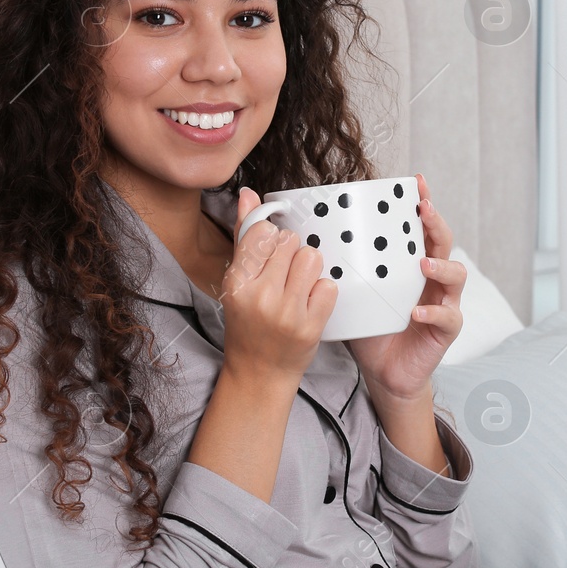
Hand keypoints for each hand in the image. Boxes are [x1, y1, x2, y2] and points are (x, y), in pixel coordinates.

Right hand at [219, 187, 339, 387]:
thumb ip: (244, 236)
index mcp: (237, 281)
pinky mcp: (310, 326)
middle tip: (285, 276)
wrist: (258, 373)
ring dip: (310, 268)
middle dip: (292, 253)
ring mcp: (286, 312)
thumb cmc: (248, 323)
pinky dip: (323, 291)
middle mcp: (259, 295)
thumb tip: (248, 194)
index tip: (271, 255)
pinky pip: (329, 286)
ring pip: (312, 257)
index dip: (272, 239)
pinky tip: (311, 303)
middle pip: (291, 242)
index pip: (263, 232)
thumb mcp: (238, 281)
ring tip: (299, 285)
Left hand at [346, 173, 465, 405]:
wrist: (384, 373)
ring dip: (441, 266)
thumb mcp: (354, 293)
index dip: (423, 203)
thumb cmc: (370, 329)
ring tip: (422, 263)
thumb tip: (308, 241)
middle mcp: (433, 280)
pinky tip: (416, 313)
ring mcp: (443, 303)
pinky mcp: (444, 331)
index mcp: (411, 266)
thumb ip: (342, 269)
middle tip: (424, 209)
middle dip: (436, 223)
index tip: (417, 182)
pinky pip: (447, 317)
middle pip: (444, 243)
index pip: (421, 229)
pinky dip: (433, 312)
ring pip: (456, 276)